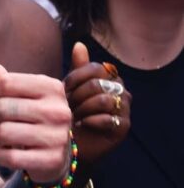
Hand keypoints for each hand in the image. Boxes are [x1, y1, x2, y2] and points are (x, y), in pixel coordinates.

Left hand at [0, 64, 71, 183]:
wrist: (55, 151)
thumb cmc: (30, 115)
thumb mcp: (20, 92)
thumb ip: (0, 78)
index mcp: (52, 87)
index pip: (7, 83)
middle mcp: (59, 111)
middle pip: (2, 107)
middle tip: (4, 121)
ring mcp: (57, 137)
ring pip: (3, 132)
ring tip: (11, 136)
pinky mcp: (51, 160)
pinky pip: (9, 157)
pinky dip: (2, 156)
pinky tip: (11, 152)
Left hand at [64, 42, 130, 169]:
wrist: (70, 144)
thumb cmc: (69, 113)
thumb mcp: (70, 88)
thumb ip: (78, 68)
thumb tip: (79, 44)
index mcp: (110, 78)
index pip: (96, 68)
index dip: (77, 77)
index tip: (64, 88)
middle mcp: (121, 91)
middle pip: (99, 84)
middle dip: (78, 96)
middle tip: (67, 107)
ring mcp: (124, 109)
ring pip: (104, 100)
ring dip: (83, 109)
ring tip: (73, 117)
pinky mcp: (123, 127)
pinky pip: (108, 118)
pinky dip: (90, 122)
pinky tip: (81, 125)